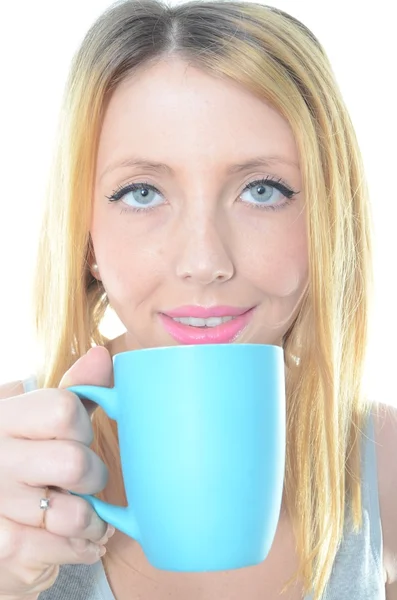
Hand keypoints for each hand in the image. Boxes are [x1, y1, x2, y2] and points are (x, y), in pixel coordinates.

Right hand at [0, 346, 113, 597]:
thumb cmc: (30, 460)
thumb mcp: (43, 419)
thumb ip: (75, 389)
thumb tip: (102, 356)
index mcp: (4, 417)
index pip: (64, 410)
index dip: (82, 426)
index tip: (76, 436)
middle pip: (74, 463)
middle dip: (92, 473)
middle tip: (83, 476)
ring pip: (75, 513)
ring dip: (92, 516)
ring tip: (84, 509)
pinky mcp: (7, 546)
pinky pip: (70, 547)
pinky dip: (85, 544)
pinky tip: (77, 535)